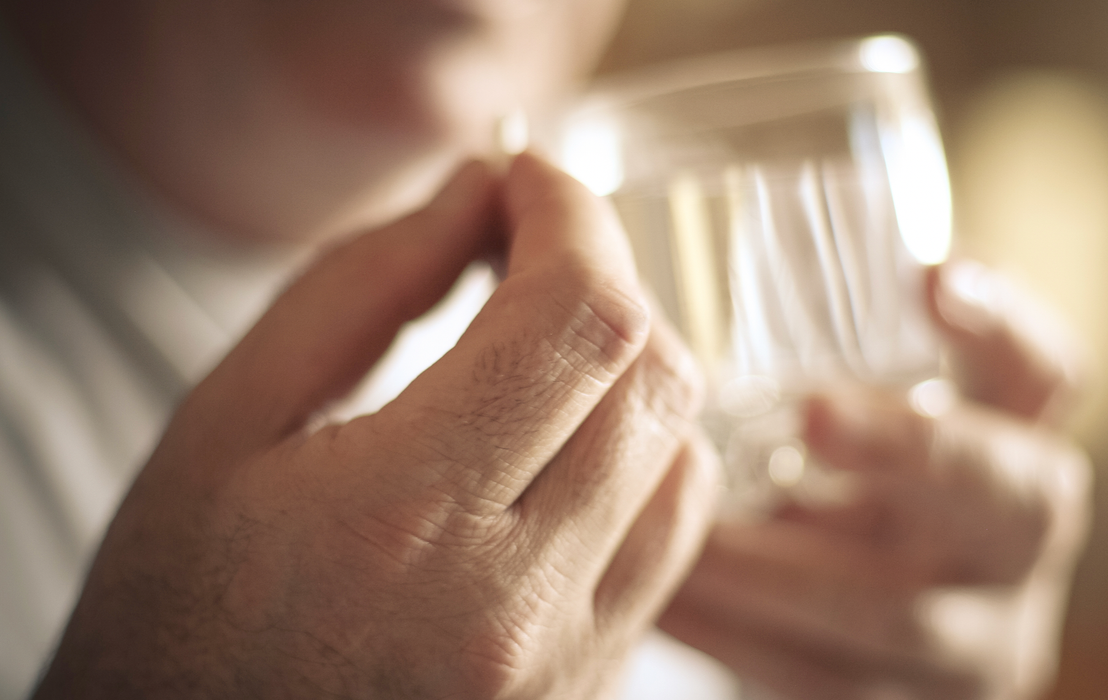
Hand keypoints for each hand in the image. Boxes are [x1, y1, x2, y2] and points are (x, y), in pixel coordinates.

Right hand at [35, 154, 718, 699]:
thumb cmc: (179, 611)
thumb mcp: (225, 424)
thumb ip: (362, 288)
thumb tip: (479, 192)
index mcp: (401, 520)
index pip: (576, 320)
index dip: (571, 217)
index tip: (529, 180)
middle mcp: (510, 607)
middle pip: (652, 377)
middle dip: (604, 277)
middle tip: (530, 250)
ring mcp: (565, 664)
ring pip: (688, 459)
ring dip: (632, 371)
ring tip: (546, 351)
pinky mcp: (588, 688)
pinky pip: (672, 545)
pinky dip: (643, 459)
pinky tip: (567, 444)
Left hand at [660, 262, 1090, 699]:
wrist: (844, 641)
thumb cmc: (827, 500)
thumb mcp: (839, 429)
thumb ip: (797, 361)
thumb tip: (636, 271)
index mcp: (1011, 443)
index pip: (1047, 375)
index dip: (1005, 328)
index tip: (932, 276)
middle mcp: (1014, 540)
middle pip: (1012, 492)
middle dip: (911, 447)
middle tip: (810, 412)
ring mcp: (978, 639)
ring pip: (901, 614)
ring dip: (776, 570)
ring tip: (680, 528)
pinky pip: (821, 682)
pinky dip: (733, 638)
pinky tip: (661, 597)